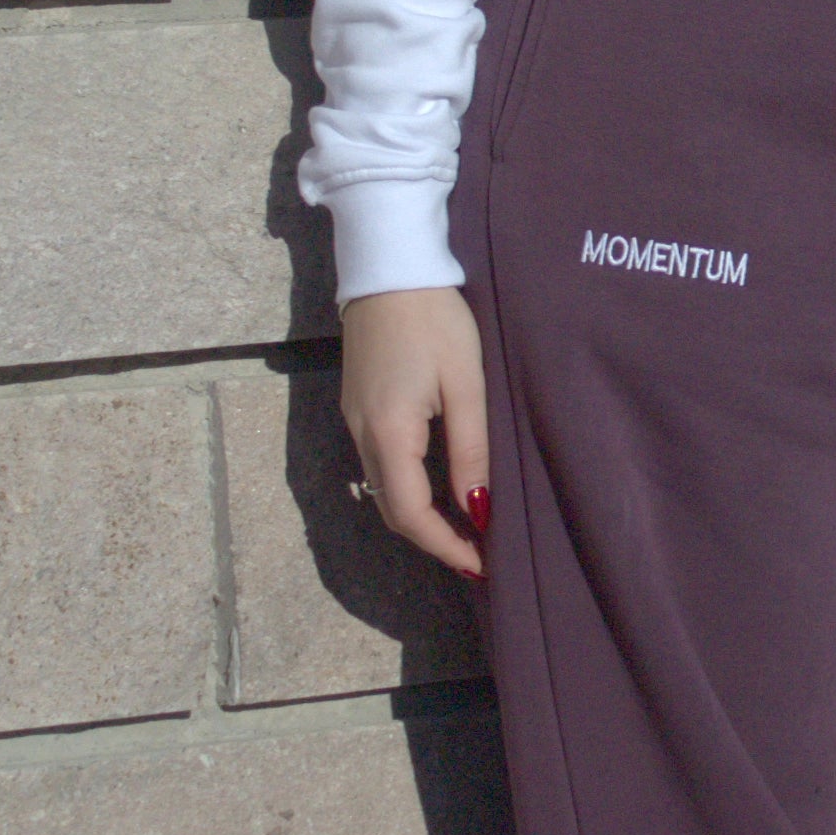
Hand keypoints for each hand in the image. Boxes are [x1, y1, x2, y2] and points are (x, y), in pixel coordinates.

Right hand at [337, 288, 491, 581]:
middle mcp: (361, 434)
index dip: (445, 546)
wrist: (390, 269)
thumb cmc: (434, 319)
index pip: (411, 514)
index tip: (481, 565)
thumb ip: (472, 449)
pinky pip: (381, 466)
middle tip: (478, 556)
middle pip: (392, 510)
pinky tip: (440, 490)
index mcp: (388, 432)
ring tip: (465, 530)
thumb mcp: (466, 384)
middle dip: (434, 539)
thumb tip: (478, 508)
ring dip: (421, 518)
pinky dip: (410, 490)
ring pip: (384, 490)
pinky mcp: (359, 407)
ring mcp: (354, 421)